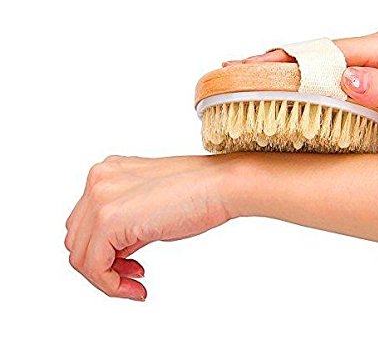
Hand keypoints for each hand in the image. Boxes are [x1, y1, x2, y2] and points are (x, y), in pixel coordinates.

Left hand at [65, 155, 235, 300]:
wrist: (220, 185)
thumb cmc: (198, 192)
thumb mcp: (149, 204)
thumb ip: (124, 221)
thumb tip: (115, 251)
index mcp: (107, 171)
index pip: (85, 221)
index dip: (103, 249)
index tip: (128, 264)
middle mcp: (98, 179)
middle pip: (77, 238)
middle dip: (102, 262)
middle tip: (131, 274)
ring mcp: (100, 197)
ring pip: (79, 255)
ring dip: (105, 276)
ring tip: (134, 281)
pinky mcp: (109, 219)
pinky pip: (93, 266)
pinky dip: (110, 284)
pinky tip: (135, 286)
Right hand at [223, 28, 377, 150]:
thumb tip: (348, 77)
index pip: (326, 49)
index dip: (290, 58)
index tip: (257, 67)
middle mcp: (369, 52)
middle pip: (311, 53)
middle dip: (272, 61)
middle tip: (234, 69)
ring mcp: (360, 68)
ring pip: (310, 67)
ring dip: (276, 73)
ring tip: (240, 77)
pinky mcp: (354, 86)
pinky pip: (317, 83)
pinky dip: (290, 87)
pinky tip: (268, 90)